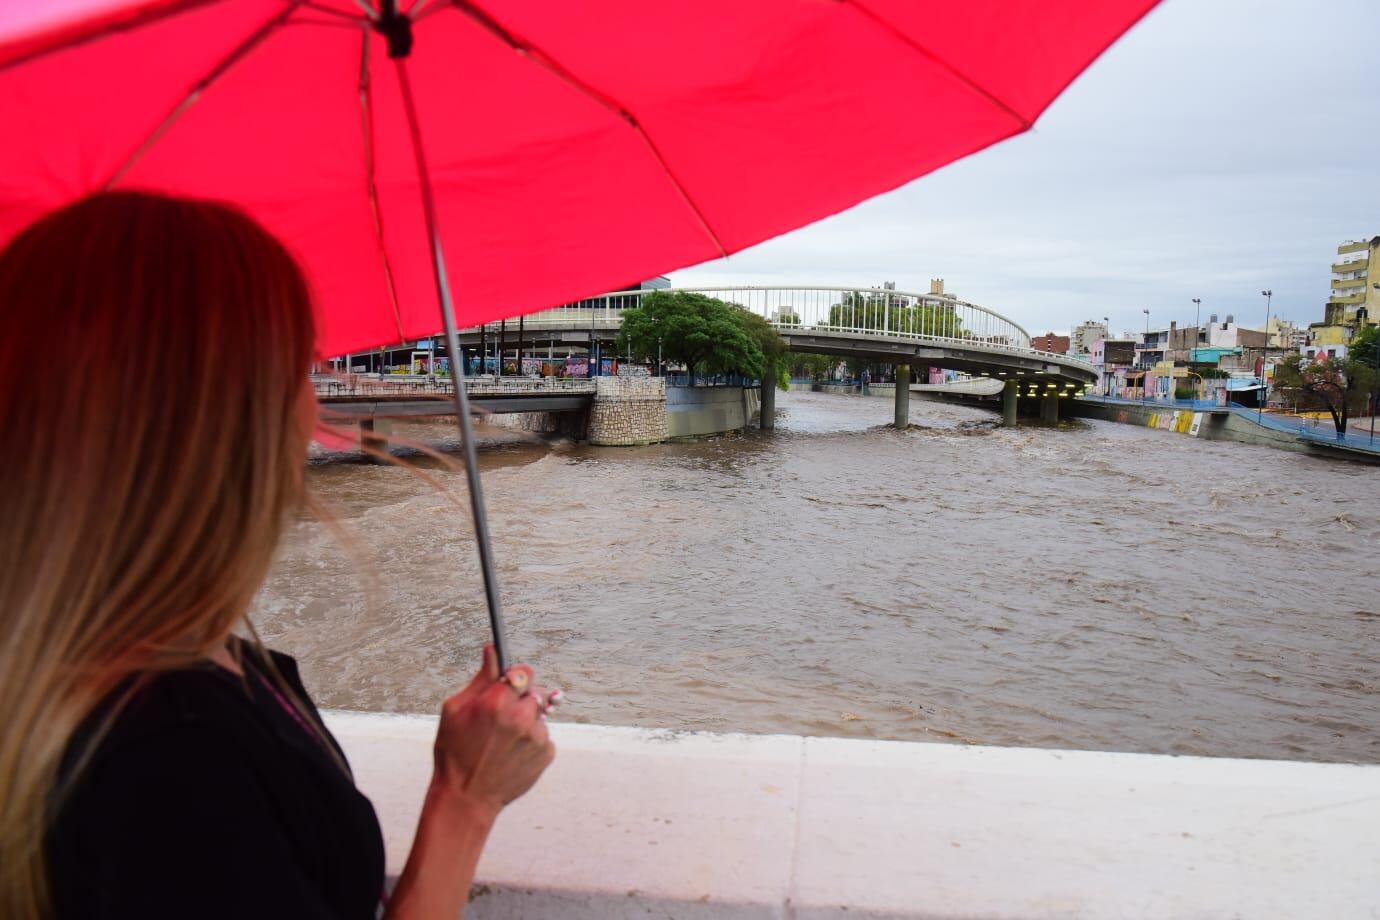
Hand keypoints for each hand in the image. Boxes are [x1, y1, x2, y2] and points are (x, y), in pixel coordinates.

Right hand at [430, 646, 555, 818]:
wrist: (466, 797)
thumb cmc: (454, 752)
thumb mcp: (455, 710)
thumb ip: (480, 678)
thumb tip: (492, 650)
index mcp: (496, 701)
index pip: (524, 672)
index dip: (517, 677)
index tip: (511, 683)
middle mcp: (521, 716)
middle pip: (535, 692)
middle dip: (521, 700)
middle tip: (503, 717)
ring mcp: (536, 736)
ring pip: (540, 716)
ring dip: (527, 722)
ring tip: (504, 741)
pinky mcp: (546, 754)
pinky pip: (544, 737)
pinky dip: (532, 742)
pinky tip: (512, 754)